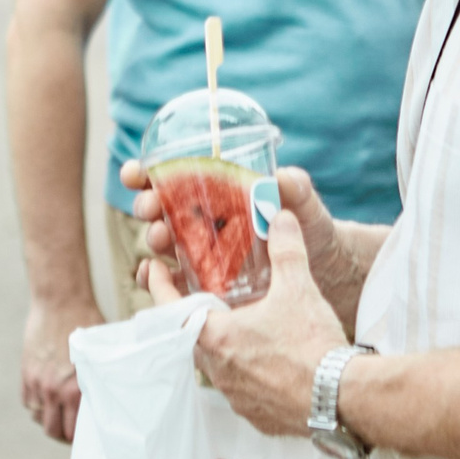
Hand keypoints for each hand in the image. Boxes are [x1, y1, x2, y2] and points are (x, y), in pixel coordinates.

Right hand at [22, 294, 104, 442]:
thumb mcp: (102, 354)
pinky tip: (48, 400)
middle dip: (64, 436)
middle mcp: (57, 390)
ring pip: (40, 418)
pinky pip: (28, 402)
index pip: (77, 431)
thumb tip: (115, 398)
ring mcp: (39, 383)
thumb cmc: (88, 323)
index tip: (88, 437)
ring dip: (50, 420)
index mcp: (79, 388)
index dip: (82, 438)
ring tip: (61, 416)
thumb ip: (103, 378)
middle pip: (55, 431)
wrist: (60, 300)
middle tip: (73, 433)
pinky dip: (37, 405)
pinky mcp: (27, 373)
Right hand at [118, 160, 355, 296]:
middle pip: (160, 209)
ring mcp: (202, 253)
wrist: (324, 270)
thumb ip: (297, 190)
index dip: (146, 174)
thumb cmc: (311, 230)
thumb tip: (283, 178)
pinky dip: (158, 280)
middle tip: (152, 208)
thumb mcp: (305, 208)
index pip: (173, 177)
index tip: (135, 174)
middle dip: (147, 206)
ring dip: (154, 239)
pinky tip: (153, 276)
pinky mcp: (207, 284)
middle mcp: (203, 220)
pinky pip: (175, 283)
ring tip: (160, 239)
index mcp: (218, 192)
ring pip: (164, 243)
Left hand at [140, 193, 350, 436]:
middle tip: (203, 297)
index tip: (152, 269)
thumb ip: (286, 249)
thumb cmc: (313, 344)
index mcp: (218, 338)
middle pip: (193, 338)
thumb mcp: (298, 288)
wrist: (342, 399)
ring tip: (240, 329)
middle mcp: (218, 372)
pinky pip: (243, 391)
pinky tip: (267, 364)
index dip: (159, 286)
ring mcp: (236, 398)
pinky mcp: (257, 416)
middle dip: (195, 317)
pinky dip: (248, 375)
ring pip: (218, 367)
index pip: (170, 310)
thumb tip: (281, 217)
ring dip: (224, 347)